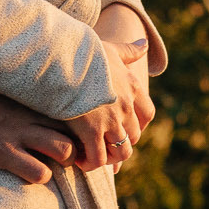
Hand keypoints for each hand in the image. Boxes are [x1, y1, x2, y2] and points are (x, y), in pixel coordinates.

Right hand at [0, 76, 74, 185]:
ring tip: (51, 164)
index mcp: (30, 95)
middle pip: (75, 129)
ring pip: (65, 151)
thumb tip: (26, 90)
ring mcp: (19, 134)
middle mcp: (31, 114)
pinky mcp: (4, 153)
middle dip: (78, 144)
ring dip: (62, 162)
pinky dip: (40, 176)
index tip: (73, 130)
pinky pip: (39, 172)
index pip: (69, 106)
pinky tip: (29, 172)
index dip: (76, 121)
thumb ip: (19, 88)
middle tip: (68, 153)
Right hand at [63, 37, 150, 171]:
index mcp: (132, 87)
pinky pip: (98, 158)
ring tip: (92, 156)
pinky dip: (91, 163)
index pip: (147, 114)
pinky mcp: (91, 131)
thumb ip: (129, 50)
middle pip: (133, 136)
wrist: (62, 58)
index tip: (123, 128)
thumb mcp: (109, 48)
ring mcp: (111, 120)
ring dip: (109, 157)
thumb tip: (145, 45)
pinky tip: (78, 159)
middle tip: (102, 144)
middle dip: (120, 143)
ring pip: (121, 151)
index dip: (137, 125)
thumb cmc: (82, 52)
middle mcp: (126, 106)